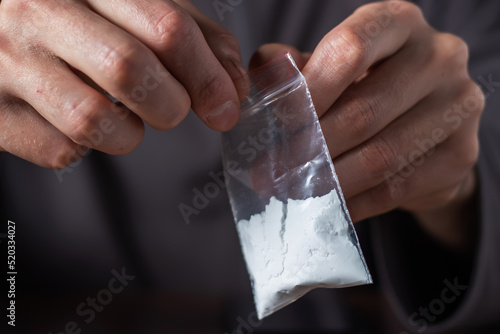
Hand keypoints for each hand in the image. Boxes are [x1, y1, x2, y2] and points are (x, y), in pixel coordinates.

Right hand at [0, 0, 246, 167]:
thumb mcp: (133, 5)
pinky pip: (59, 149)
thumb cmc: (74, 15)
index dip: (208, 75)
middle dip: (172, 105)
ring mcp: (7, 62)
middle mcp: (38, 12)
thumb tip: (236, 84)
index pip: (166, 28)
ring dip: (128, 133)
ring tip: (121, 115)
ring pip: (94, 120)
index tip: (226, 106)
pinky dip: (84, 147)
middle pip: (132, 70)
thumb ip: (191, 35)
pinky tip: (76, 122)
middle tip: (172, 109)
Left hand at [251, 1, 482, 250]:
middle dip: (309, 150)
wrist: (422, 125)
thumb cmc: (367, 87)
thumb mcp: (330, 69)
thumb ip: (295, 67)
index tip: (278, 124)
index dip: (309, 90)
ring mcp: (458, 104)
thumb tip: (263, 68)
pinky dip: (356, 202)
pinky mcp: (462, 154)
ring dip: (328, 181)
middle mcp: (439, 55)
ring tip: (292, 193)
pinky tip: (328, 208)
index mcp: (398, 23)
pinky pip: (399, 187)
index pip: (351, 49)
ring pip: (381, 156)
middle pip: (363, 110)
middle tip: (269, 175)